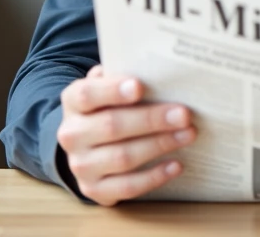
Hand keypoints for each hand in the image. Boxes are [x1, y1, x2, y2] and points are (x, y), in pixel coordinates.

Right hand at [57, 65, 196, 204]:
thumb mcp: (109, 87)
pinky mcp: (94, 190)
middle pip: (112, 126)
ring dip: (159, 145)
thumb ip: (123, 76)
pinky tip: (176, 164)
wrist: (87, 144)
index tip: (140, 86)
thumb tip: (157, 71)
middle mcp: (71, 134)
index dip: (112, 90)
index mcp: (73, 102)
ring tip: (188, 134)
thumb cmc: (109, 107)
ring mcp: (81, 165)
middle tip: (184, 114)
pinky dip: (154, 176)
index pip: (87, 94)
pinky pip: (127, 187)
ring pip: (122, 157)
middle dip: (151, 119)